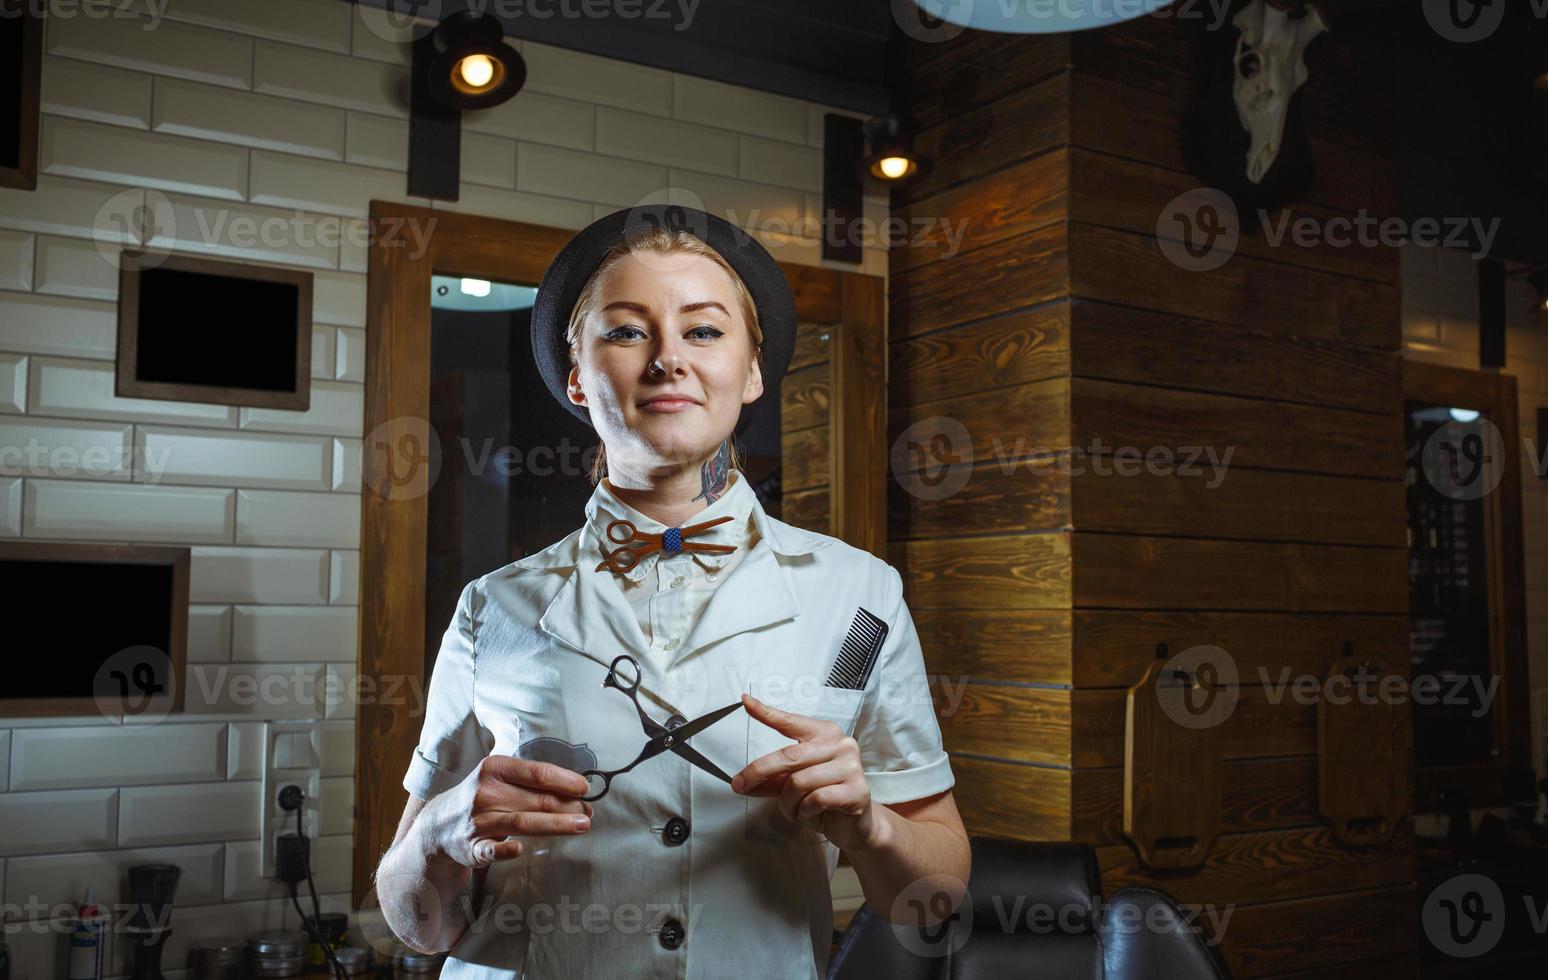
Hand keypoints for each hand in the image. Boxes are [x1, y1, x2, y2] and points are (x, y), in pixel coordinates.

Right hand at [425, 756, 593, 867]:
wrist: (438, 825)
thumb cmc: (482, 797)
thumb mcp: (499, 777)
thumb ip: (531, 780)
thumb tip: (576, 788)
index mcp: (494, 768)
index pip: (537, 773)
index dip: (565, 780)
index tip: (585, 788)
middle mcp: (485, 792)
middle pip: (536, 799)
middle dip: (568, 805)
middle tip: (590, 811)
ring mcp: (478, 821)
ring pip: (523, 822)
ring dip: (556, 824)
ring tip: (583, 825)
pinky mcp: (472, 847)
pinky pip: (490, 850)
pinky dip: (504, 850)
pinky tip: (520, 850)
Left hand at [731, 693, 878, 849]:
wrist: (853, 825)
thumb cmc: (824, 799)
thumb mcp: (793, 784)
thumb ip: (772, 779)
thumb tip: (742, 781)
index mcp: (825, 734)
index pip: (791, 721)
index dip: (767, 713)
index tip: (746, 702)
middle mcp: (841, 744)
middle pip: (789, 755)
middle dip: (759, 771)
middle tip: (739, 785)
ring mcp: (851, 767)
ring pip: (799, 782)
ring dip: (787, 802)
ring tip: (793, 809)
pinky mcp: (856, 791)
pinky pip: (815, 800)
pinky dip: (803, 811)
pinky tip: (809, 813)